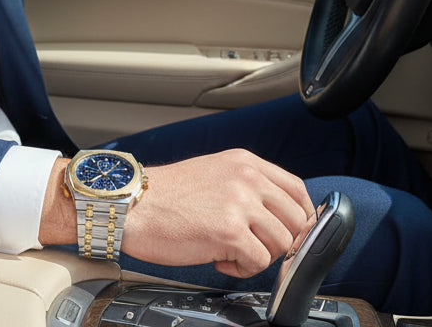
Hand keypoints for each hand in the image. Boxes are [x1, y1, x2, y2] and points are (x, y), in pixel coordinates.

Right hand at [122, 149, 314, 278]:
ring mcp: (240, 204)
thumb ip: (246, 185)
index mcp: (245, 162)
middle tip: (252, 245)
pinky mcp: (230, 232)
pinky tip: (219, 259)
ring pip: (281, 243)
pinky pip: (258, 262)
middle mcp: (247, 178)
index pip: (296, 189)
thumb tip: (276, 214)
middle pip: (296, 220)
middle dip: (278, 240)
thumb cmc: (164, 195)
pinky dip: (241, 269)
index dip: (299, 216)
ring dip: (259, 255)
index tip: (289, 231)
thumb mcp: (213, 172)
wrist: (132, 206)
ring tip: (230, 251)